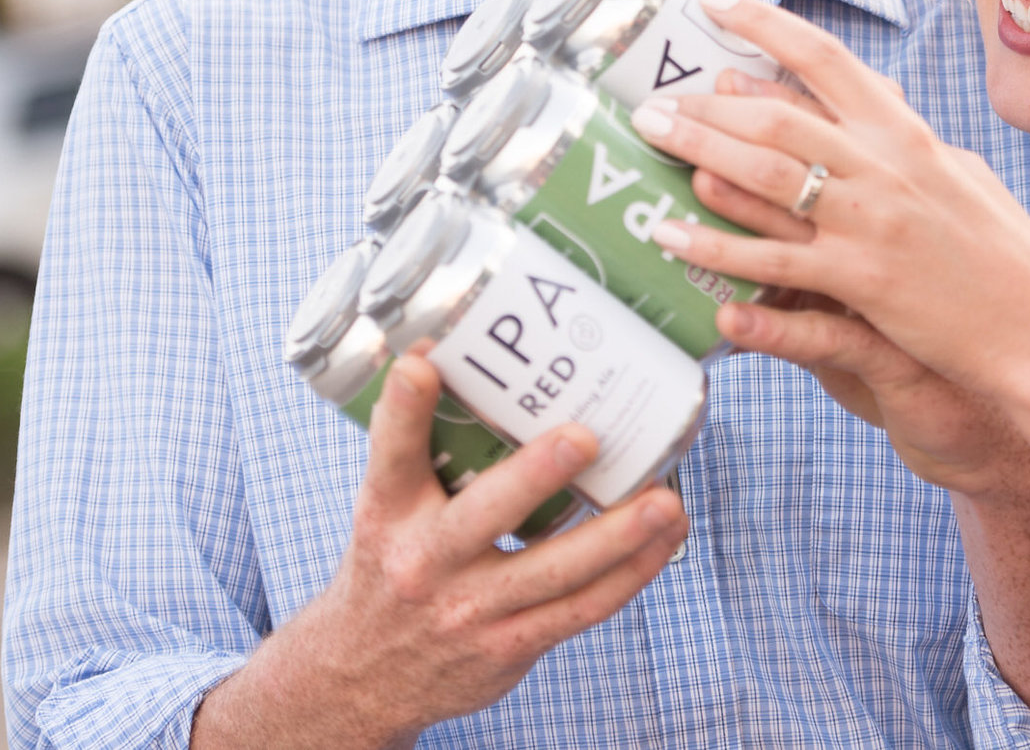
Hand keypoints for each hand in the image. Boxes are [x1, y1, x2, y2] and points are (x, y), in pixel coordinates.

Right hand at [191, 354, 686, 749]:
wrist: (364, 680)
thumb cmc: (390, 569)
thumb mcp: (383, 511)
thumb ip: (418, 449)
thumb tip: (447, 350)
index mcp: (387, 516)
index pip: (390, 456)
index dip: (404, 409)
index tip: (421, 363)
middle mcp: (426, 562)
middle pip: (484, 515)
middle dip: (535, 476)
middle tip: (585, 437)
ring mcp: (471, 610)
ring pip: (554, 570)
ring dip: (618, 536)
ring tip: (665, 500)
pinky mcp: (510, 645)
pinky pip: (581, 610)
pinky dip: (630, 573)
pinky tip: (664, 538)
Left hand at [627, 0, 1029, 411]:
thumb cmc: (1007, 259)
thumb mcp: (964, 178)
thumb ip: (914, 143)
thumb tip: (888, 105)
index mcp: (908, 134)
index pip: (827, 57)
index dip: (764, 23)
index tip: (712, 1)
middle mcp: (887, 165)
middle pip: (778, 116)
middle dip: (706, 104)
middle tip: (649, 100)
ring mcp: (873, 221)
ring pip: (766, 175)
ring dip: (698, 153)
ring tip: (647, 141)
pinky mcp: (863, 282)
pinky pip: (773, 260)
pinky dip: (717, 246)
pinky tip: (671, 237)